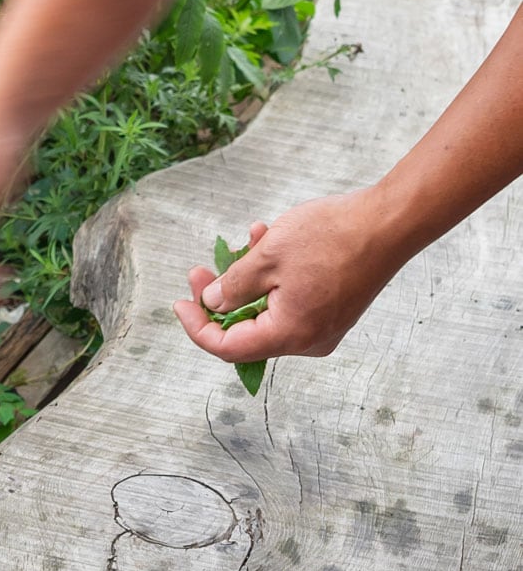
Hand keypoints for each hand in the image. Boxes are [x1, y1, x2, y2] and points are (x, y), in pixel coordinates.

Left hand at [173, 189, 409, 361]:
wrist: (390, 222)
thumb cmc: (332, 237)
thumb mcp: (267, 257)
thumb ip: (232, 287)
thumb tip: (212, 305)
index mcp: (289, 336)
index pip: (228, 348)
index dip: (197, 327)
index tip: (180, 302)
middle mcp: (307, 341)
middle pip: (246, 332)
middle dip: (219, 299)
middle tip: (200, 270)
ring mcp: (323, 328)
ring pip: (266, 312)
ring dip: (247, 282)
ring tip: (243, 242)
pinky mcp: (332, 311)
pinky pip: (289, 303)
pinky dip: (271, 280)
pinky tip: (266, 242)